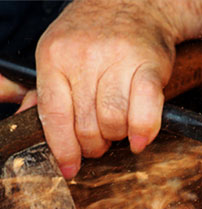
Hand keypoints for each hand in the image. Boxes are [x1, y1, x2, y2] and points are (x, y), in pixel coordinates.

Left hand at [35, 0, 177, 177]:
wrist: (137, 5)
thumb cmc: (96, 35)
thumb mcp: (59, 53)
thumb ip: (43, 92)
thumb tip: (21, 121)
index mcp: (54, 56)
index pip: (54, 115)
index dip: (63, 149)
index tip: (70, 168)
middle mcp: (83, 56)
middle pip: (86, 125)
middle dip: (94, 144)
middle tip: (101, 139)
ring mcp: (118, 60)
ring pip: (113, 121)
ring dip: (118, 136)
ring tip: (120, 128)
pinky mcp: (149, 64)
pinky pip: (144, 109)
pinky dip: (142, 131)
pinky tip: (140, 140)